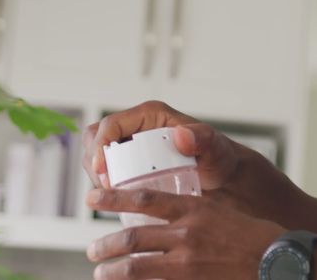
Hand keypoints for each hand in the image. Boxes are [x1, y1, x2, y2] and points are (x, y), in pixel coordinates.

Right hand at [82, 101, 241, 192]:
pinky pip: (105, 171)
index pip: (110, 126)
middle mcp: (136, 127)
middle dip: (94, 163)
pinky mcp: (129, 163)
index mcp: (150, 115)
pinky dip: (105, 185)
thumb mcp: (214, 149)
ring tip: (113, 197)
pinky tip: (118, 201)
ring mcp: (130, 146)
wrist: (222, 176)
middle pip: (95, 139)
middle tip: (107, 189)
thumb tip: (181, 135)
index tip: (103, 172)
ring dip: (98, 176)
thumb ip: (203, 139)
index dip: (100, 147)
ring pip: (96, 156)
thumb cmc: (218, 158)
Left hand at [86, 188, 284, 279]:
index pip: (144, 198)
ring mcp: (186, 262)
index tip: (93, 198)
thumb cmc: (252, 234)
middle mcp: (186, 234)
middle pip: (132, 237)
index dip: (113, 198)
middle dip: (105, 245)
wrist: (276, 260)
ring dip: (112, 270)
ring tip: (101, 272)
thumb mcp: (221, 211)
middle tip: (92, 250)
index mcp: (193, 209)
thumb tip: (166, 214)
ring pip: (135, 266)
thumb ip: (193, 213)